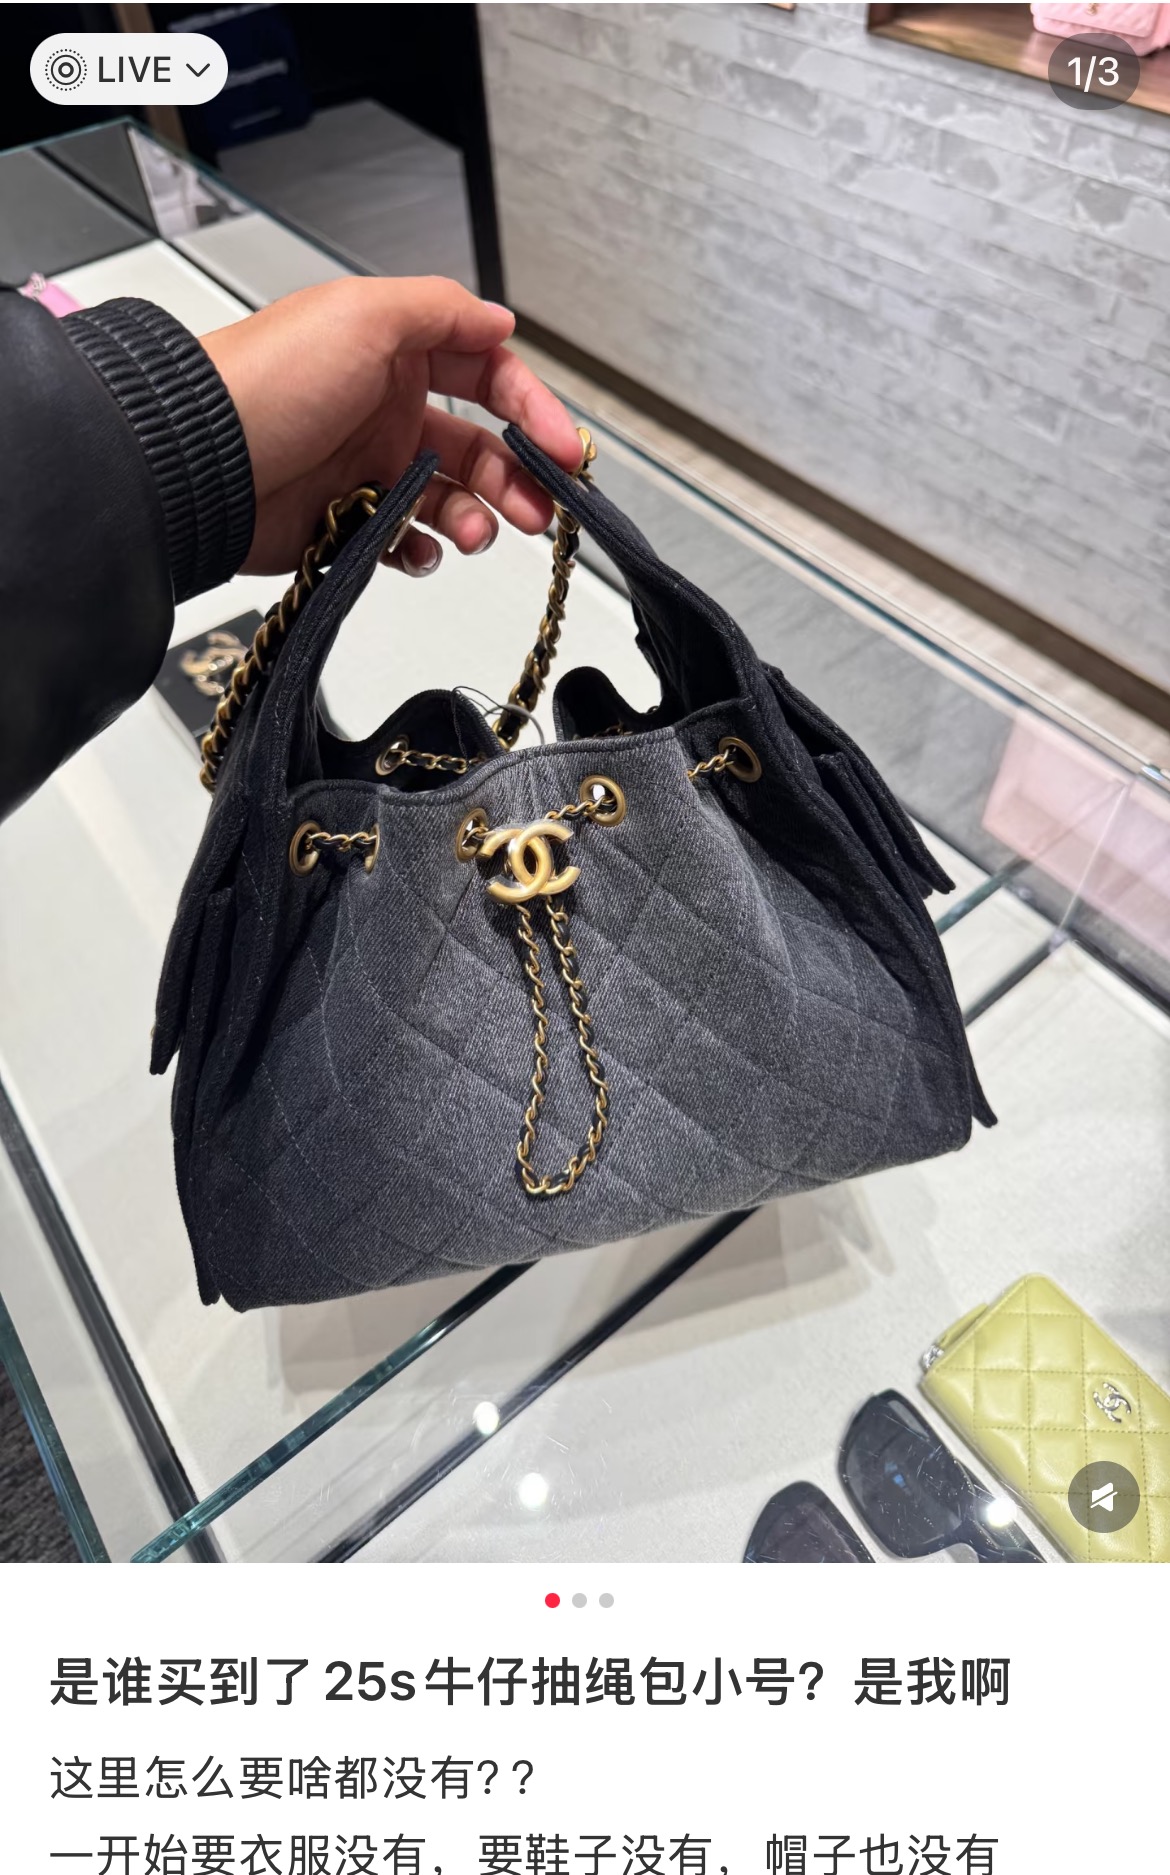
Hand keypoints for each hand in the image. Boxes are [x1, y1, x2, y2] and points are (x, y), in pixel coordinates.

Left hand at [199, 275, 584, 576]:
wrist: (199, 461)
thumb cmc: (270, 382)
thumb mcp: (364, 315)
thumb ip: (441, 311)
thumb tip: (497, 319)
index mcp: (395, 354)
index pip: (488, 377)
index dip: (532, 411)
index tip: (562, 448)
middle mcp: (385, 408)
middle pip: (479, 449)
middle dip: (515, 480)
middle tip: (535, 511)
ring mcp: (367, 467)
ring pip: (449, 500)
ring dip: (475, 520)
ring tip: (474, 534)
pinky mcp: (345, 520)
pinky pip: (404, 543)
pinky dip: (423, 552)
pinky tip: (420, 551)